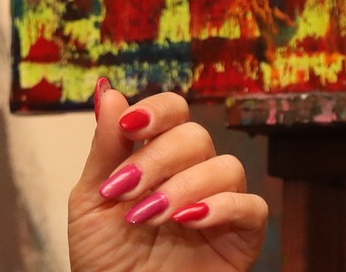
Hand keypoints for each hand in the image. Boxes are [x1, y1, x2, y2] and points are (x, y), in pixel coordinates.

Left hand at [68, 79, 267, 271]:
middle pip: (195, 136)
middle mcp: (190, 173)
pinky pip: (253, 206)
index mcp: (155, 157)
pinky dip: (222, 206)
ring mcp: (218, 203)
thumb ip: (105, 148)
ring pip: (226, 166)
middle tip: (126, 190)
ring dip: (183, 186)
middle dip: (157, 159)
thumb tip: (108, 90)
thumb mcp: (92, 197)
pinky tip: (188, 220)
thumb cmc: (103, 255)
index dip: (156, 110)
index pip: (173, 111)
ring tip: (149, 216)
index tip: (128, 127)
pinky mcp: (242, 237)